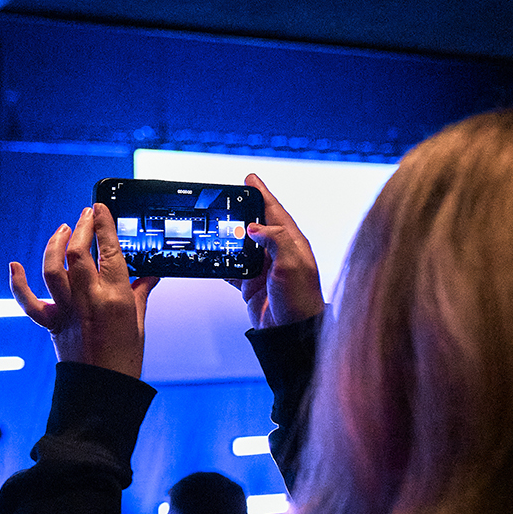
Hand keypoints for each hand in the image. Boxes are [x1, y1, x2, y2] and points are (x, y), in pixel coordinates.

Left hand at [10, 203, 157, 378]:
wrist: (102, 392)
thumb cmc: (124, 362)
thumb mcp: (139, 323)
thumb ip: (141, 293)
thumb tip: (149, 275)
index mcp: (116, 299)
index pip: (109, 251)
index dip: (104, 225)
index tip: (101, 209)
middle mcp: (88, 301)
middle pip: (78, 253)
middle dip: (81, 227)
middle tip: (86, 215)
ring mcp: (67, 312)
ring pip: (53, 268)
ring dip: (55, 244)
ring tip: (63, 230)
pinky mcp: (52, 324)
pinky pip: (28, 302)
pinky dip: (18, 283)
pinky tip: (15, 265)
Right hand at [230, 173, 324, 328]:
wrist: (291, 334)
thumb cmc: (300, 301)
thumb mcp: (292, 264)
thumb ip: (276, 240)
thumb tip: (255, 226)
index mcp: (292, 243)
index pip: (274, 211)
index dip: (261, 194)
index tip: (250, 179)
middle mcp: (278, 253)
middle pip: (256, 224)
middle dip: (242, 210)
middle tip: (226, 197)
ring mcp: (263, 269)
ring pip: (242, 245)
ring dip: (228, 235)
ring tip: (215, 222)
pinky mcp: (251, 285)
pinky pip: (232, 267)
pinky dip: (221, 261)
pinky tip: (211, 255)